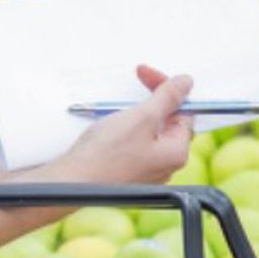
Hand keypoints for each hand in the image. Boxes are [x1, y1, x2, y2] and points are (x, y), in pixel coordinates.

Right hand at [61, 65, 192, 184]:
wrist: (72, 182)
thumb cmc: (105, 155)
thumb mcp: (142, 117)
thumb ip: (168, 97)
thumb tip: (186, 83)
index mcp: (176, 153)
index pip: (183, 111)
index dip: (166, 89)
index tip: (147, 75)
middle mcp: (165, 165)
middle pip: (167, 121)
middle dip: (152, 100)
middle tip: (134, 86)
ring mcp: (147, 170)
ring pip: (149, 131)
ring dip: (136, 113)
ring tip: (116, 110)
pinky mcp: (129, 171)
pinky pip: (134, 143)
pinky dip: (126, 128)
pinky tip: (110, 126)